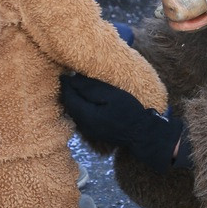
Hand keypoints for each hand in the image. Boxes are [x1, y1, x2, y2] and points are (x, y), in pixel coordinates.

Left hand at [61, 75, 185, 173]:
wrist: (141, 133)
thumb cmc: (129, 111)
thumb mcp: (112, 95)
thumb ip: (91, 87)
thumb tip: (73, 79)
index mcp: (86, 115)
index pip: (69, 98)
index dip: (66, 85)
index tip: (64, 74)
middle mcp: (83, 125)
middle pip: (69, 106)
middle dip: (68, 92)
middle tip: (69, 78)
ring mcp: (87, 130)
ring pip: (74, 112)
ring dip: (73, 99)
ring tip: (76, 86)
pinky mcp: (93, 132)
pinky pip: (80, 116)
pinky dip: (79, 106)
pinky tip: (85, 99)